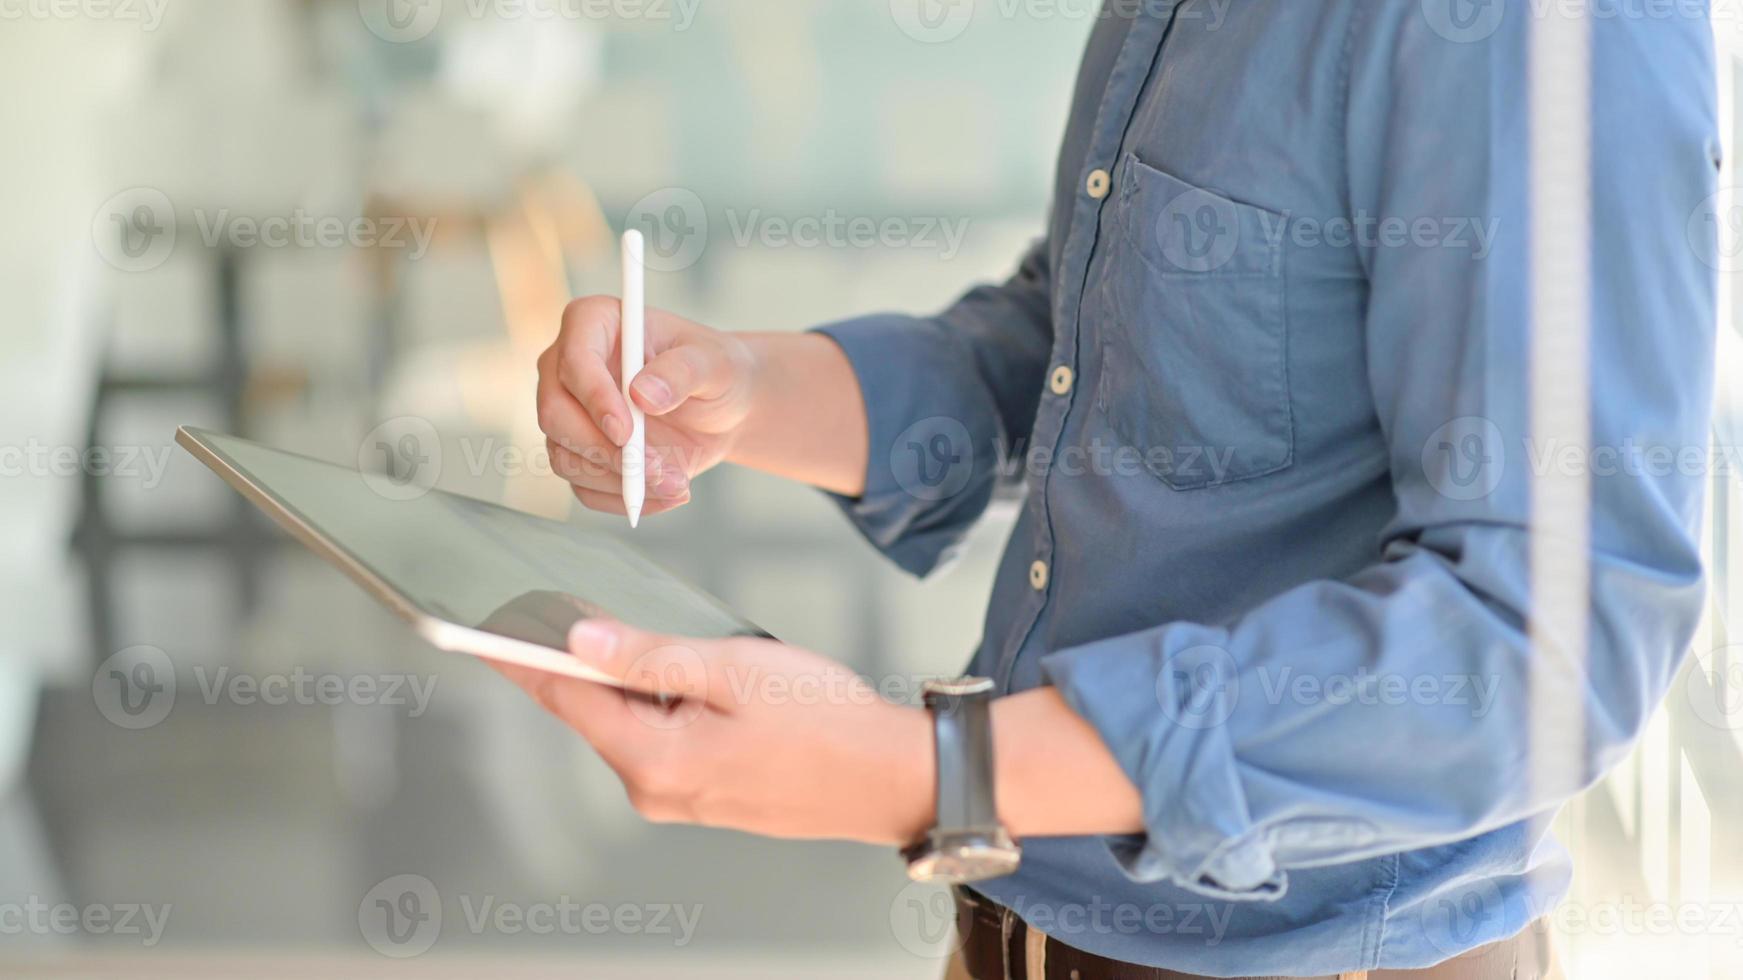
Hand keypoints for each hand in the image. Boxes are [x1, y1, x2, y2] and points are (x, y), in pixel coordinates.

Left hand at [492, 620, 935, 845]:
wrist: (893, 778)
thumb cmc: (827, 721)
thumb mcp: (733, 668)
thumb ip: (650, 656)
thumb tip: (580, 640)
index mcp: (653, 760)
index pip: (564, 700)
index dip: (522, 658)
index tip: (483, 629)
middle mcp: (655, 791)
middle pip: (597, 712)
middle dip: (591, 662)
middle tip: (591, 604)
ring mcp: (682, 800)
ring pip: (634, 724)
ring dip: (641, 682)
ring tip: (691, 647)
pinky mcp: (707, 796)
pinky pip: (666, 740)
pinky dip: (668, 705)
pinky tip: (707, 681)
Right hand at [537, 297, 757, 518]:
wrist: (719, 409)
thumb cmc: (714, 371)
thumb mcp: (714, 363)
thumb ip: (683, 371)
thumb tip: (643, 394)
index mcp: (593, 324)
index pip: (575, 360)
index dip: (594, 398)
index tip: (625, 432)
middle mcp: (568, 367)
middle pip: (555, 414)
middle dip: (603, 450)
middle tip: (654, 471)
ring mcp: (568, 413)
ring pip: (566, 457)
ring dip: (620, 481)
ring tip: (678, 484)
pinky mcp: (578, 453)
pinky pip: (584, 487)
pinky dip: (624, 499)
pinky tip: (667, 494)